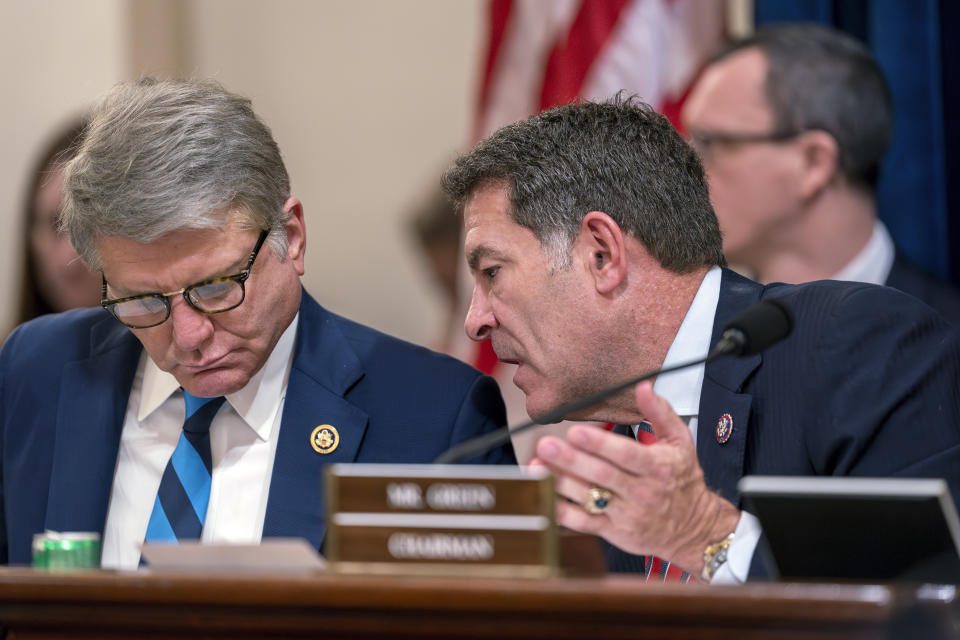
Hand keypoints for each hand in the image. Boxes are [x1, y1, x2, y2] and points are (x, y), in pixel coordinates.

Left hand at [530, 381, 739, 573]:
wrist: (695, 528)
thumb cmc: (682, 479)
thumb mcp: (680, 441)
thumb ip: (660, 412)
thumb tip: (643, 386)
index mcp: (657, 467)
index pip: (626, 455)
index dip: (600, 444)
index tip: (575, 432)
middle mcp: (641, 492)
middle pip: (602, 475)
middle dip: (571, 460)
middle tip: (545, 445)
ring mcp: (626, 515)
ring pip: (589, 498)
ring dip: (559, 482)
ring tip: (535, 465)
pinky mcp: (614, 532)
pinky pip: (584, 523)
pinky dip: (561, 511)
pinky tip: (543, 495)